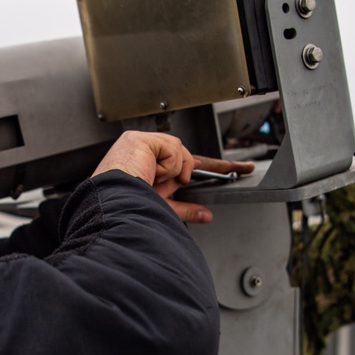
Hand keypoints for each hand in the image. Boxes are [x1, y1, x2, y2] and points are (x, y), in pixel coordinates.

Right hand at [91, 132, 254, 223]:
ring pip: (182, 154)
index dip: (210, 171)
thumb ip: (185, 209)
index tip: (233, 171)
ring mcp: (145, 148)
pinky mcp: (143, 140)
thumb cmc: (123, 208)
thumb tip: (205, 214)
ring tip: (155, 181)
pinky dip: (168, 163)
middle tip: (245, 168)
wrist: (109, 203)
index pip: (186, 170)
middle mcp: (149, 161)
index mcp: (151, 177)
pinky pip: (173, 148)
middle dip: (219, 165)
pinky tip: (152, 170)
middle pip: (191, 157)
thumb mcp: (162, 208)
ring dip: (175, 171)